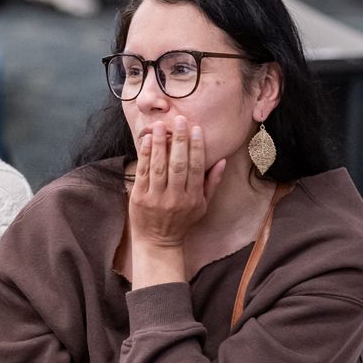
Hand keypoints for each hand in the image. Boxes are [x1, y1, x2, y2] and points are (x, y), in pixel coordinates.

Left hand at [129, 117, 225, 249]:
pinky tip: (147, 141)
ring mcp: (156, 198)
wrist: (158, 242)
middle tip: (179, 120)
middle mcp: (175, 198)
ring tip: (159, 126)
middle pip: (178, 164)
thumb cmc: (183, 221)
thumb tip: (223, 160)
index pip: (196, 168)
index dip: (196, 147)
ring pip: (159, 167)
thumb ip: (212, 182)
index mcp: (193, 198)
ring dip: (159, 144)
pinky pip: (143, 173)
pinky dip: (145, 156)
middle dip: (179, 140)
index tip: (195, 128)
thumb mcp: (203, 206)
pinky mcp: (139, 198)